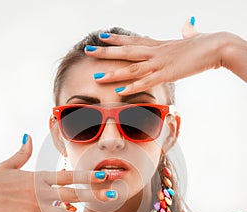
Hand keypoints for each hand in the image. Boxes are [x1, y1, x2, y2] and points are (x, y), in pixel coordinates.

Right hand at [0, 135, 114, 211]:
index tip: (104, 174)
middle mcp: (41, 191)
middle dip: (94, 194)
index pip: (68, 175)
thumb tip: (27, 136)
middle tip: (113, 196)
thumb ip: (22, 152)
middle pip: (73, 193)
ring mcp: (35, 207)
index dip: (87, 175)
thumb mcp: (8, 165)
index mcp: (39, 176)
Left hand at [85, 19, 246, 93]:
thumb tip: (188, 25)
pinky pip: (146, 82)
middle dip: (106, 52)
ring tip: (97, 76)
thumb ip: (186, 33)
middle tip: (88, 50)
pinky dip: (132, 87)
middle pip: (126, 51)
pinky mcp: (167, 74)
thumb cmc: (206, 43)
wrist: (218, 46)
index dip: (117, 39)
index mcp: (159, 45)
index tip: (102, 37)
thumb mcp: (192, 38)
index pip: (133, 40)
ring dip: (114, 72)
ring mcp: (160, 63)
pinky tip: (119, 92)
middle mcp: (155, 52)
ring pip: (132, 67)